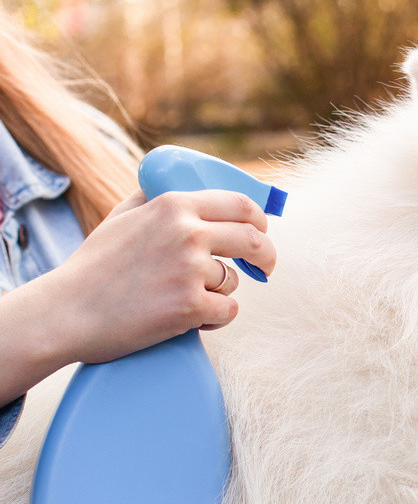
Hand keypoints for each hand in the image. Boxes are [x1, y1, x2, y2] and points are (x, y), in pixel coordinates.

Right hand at [1, 189, 276, 400]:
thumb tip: (179, 184)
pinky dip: (215, 318)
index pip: (241, 205)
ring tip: (188, 299)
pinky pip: (228, 311)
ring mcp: (190, 270)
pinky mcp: (190, 307)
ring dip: (221, 293)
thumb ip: (154, 197)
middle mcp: (187, 233)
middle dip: (266, 257)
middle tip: (264, 269)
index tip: (261, 233)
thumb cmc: (92, 267)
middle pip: (254, 240)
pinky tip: (192, 320)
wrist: (64, 312)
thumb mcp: (120, 217)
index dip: (259, 221)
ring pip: (234, 280)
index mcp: (174, 206)